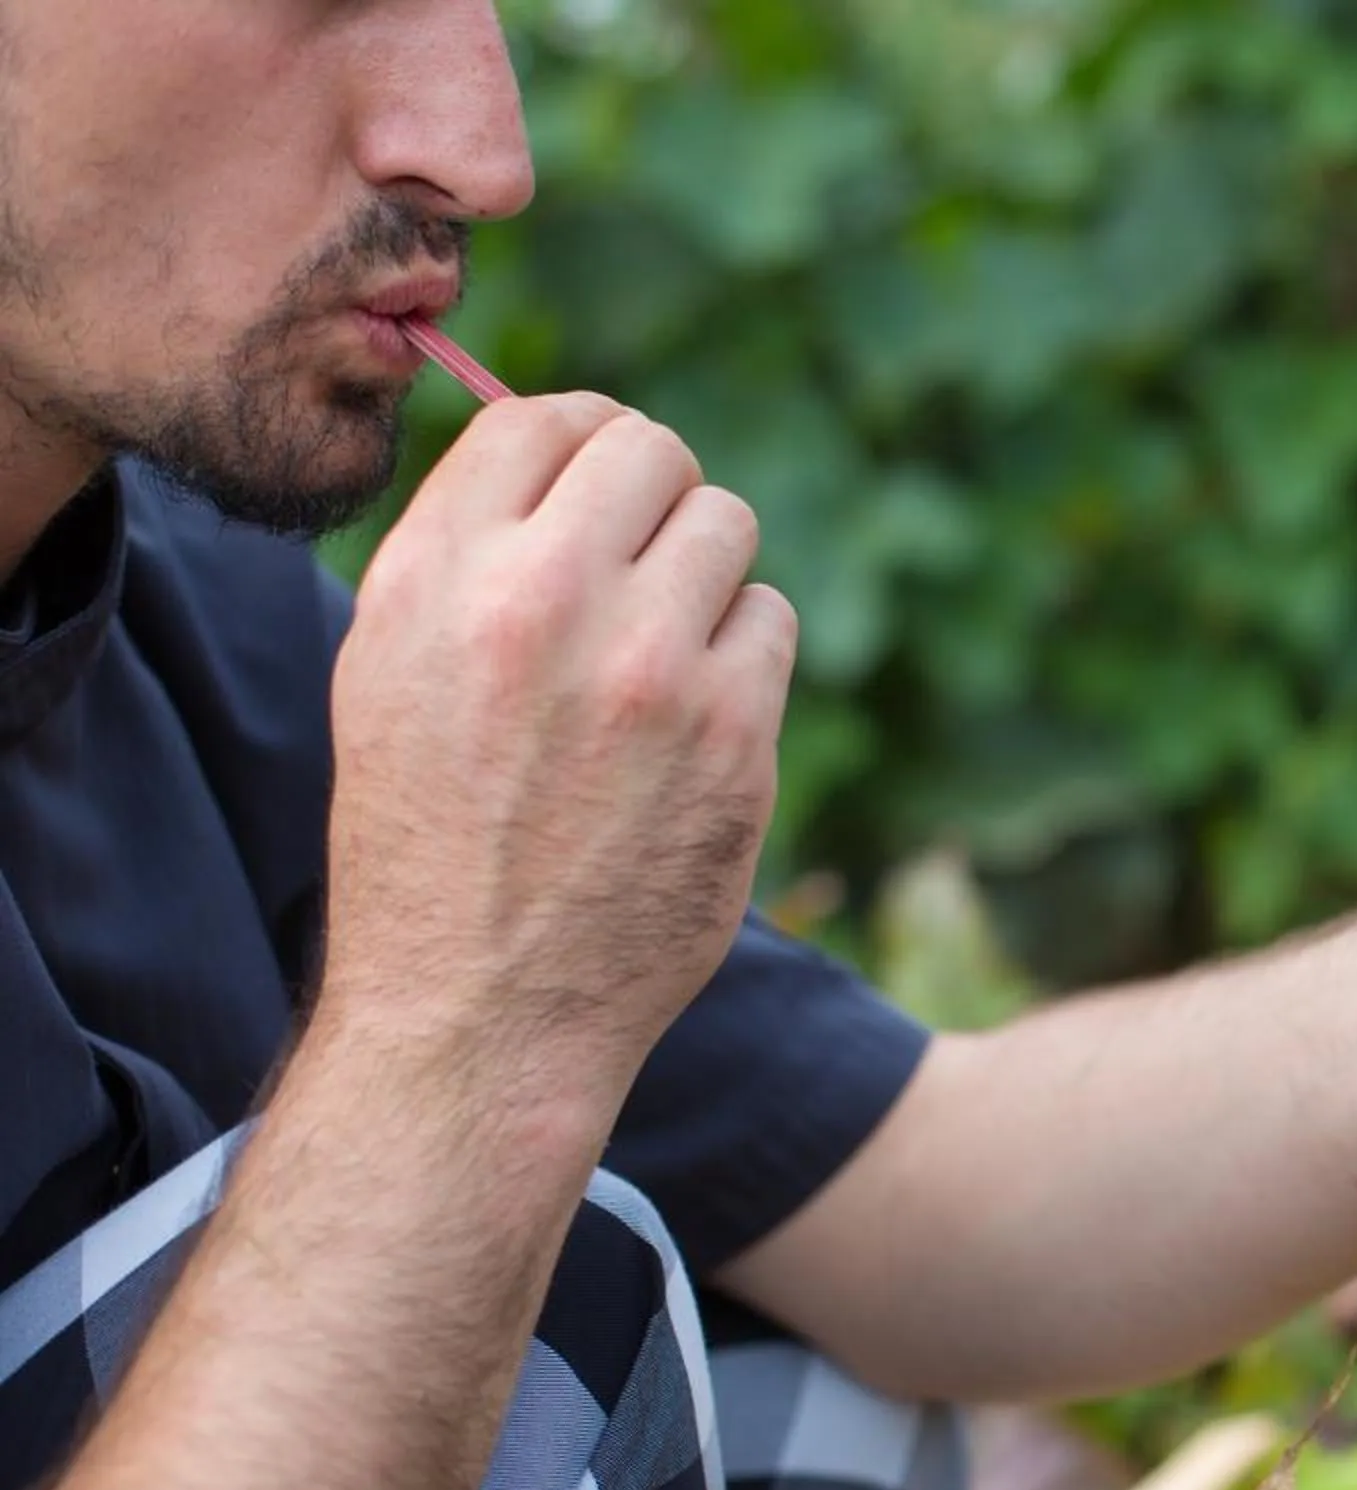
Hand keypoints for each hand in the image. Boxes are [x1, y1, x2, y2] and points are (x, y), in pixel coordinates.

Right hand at [316, 394, 793, 1112]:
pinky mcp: (736, 733)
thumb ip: (470, 554)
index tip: (595, 485)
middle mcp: (540, 603)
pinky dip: (743, 654)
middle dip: (655, 493)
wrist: (482, 1007)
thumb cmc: (428, 840)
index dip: (581, 441)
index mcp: (434, 580)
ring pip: (727, 525)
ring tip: (661, 647)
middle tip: (643, 560)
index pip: (539, 419)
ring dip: (706, 571)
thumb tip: (568, 450)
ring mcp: (648, 669)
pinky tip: (696, 717)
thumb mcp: (390, 673)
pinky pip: (770, 619)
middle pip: (651, 452)